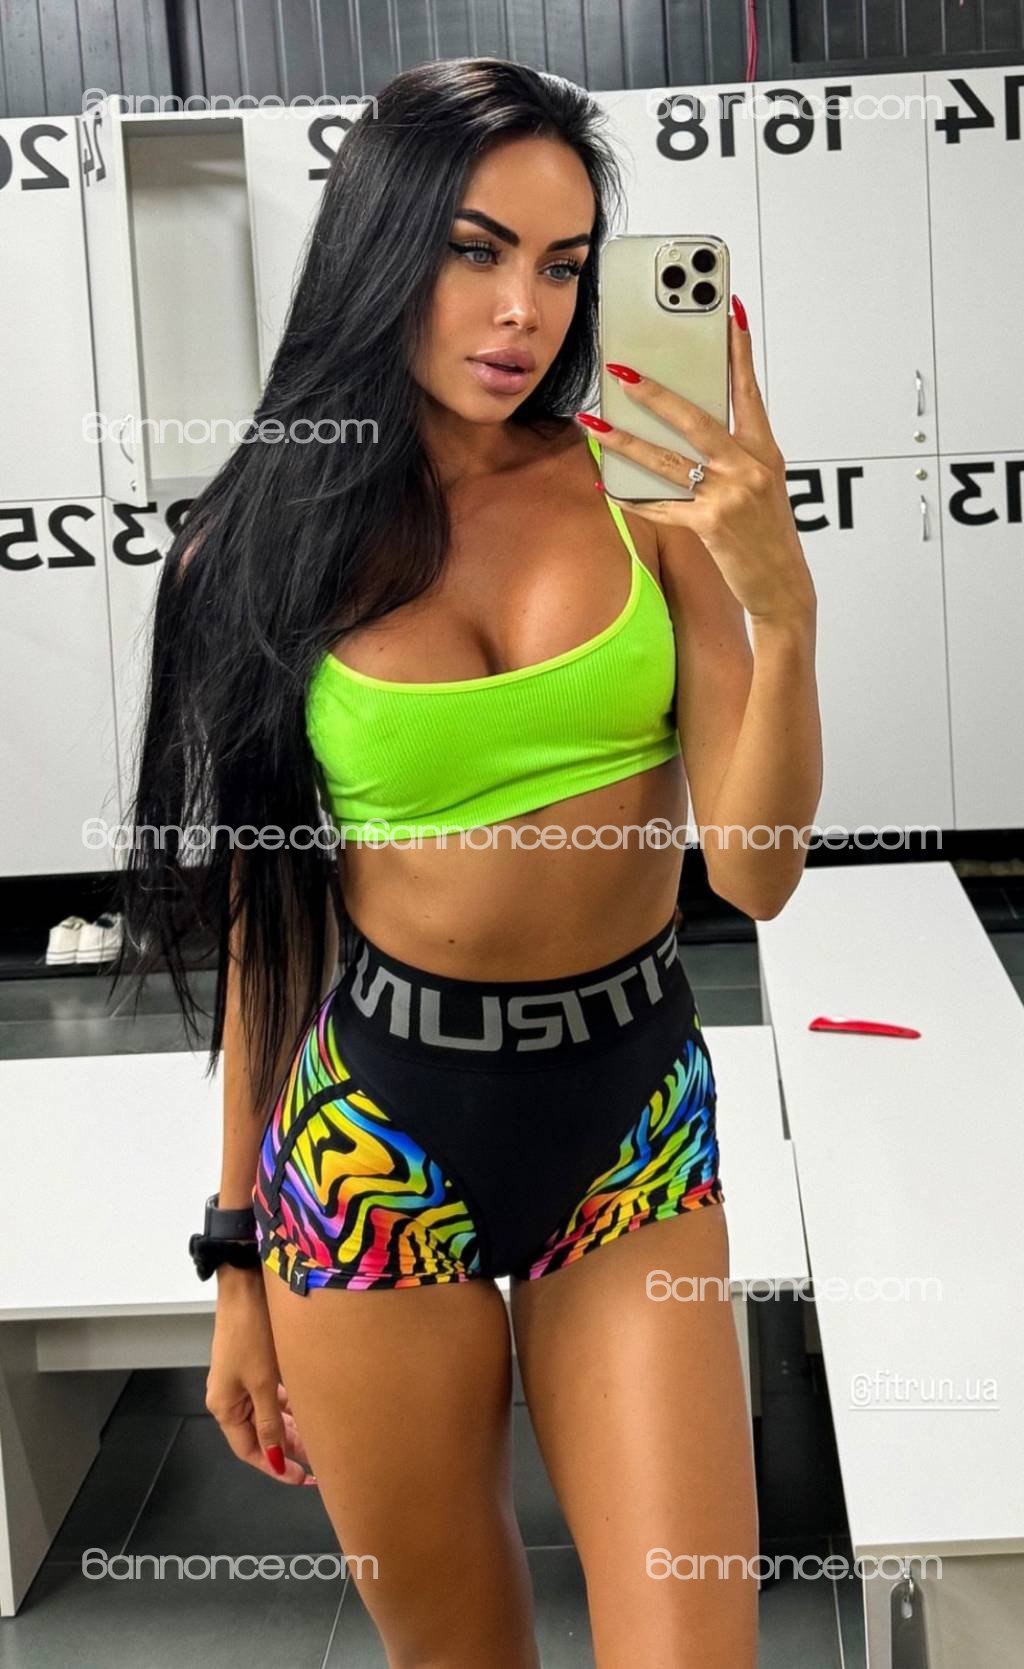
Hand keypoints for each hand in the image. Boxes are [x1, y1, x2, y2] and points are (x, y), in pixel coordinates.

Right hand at [207, 1268, 317, 1486]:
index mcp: (224, 1407)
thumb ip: (270, 1423)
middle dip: (287, 1446)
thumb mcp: (263, 1382)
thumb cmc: (252, 1331)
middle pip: (259, 1433)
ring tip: (318, 1433)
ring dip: (290, 1424)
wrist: (245, 1284)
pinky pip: (270, 1394)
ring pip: (267, 1414)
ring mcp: (240, 1379)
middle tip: (318, 1457)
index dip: (275, 1467)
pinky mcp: (252, 1362)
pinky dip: (288, 1403)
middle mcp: (229, 1396)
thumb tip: (275, 1458)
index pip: (250, 1451)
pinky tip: (307, 1404)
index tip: (302, 1477)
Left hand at [578, 298, 814, 622]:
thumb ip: (734, 455)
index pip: (749, 391)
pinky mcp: (709, 525)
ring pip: (667, 461)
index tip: (727, 312)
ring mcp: (729, 496)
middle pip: (696, 419)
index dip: (739, 350)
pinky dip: (632, 498)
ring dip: (624, 442)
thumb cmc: (769, 534)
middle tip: (622, 371)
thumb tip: (690, 429)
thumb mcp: (763, 485)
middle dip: (655, 393)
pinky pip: (661, 506)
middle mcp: (749, 468)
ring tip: (594, 424)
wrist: (784, 585)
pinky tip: (607, 486)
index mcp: (765, 451)